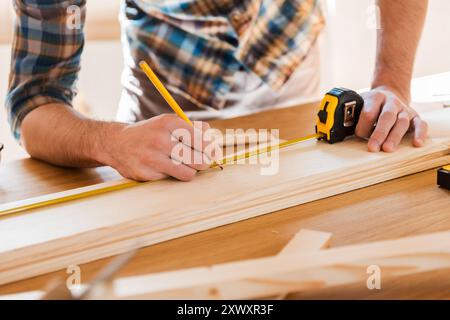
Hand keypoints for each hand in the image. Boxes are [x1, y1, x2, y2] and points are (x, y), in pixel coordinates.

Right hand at [100, 114, 214, 180]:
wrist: (115, 143)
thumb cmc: (149, 133)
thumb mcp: (168, 122)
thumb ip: (191, 127)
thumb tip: (210, 134)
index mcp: (168, 123)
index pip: (201, 140)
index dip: (210, 148)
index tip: (211, 152)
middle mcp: (160, 139)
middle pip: (199, 159)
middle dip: (204, 162)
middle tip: (202, 162)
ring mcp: (152, 158)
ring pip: (188, 173)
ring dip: (190, 171)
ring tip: (184, 165)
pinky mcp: (145, 173)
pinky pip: (170, 178)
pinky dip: (171, 175)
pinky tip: (163, 167)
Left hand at [355, 86, 427, 151]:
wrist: (388, 94)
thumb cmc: (371, 105)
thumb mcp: (360, 104)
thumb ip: (353, 115)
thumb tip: (342, 131)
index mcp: (375, 97)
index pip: (369, 112)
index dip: (363, 125)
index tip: (358, 135)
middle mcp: (391, 102)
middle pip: (386, 117)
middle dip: (379, 133)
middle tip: (372, 147)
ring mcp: (404, 109)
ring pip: (402, 122)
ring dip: (395, 136)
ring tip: (388, 149)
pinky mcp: (415, 117)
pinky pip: (421, 124)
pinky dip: (420, 133)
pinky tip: (417, 143)